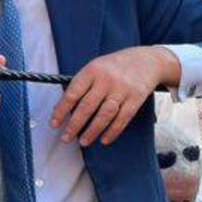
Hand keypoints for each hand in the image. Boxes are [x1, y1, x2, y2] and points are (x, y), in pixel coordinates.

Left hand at [51, 46, 175, 146]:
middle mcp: (106, 80)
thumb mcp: (95, 67)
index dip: (61, 110)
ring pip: (105, 114)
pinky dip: (113, 131)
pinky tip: (104, 140)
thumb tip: (61, 108)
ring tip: (82, 141)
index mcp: (92, 71)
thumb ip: (81, 85)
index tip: (54, 124)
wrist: (148, 60)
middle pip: (87, 106)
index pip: (72, 93)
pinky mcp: (136, 98)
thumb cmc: (114, 67)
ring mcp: (122, 89)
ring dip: (92, 131)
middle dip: (74, 125)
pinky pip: (123, 118)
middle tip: (65, 138)